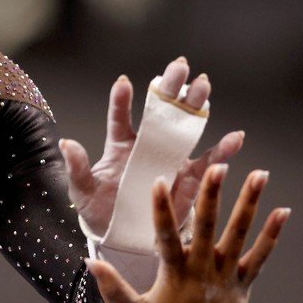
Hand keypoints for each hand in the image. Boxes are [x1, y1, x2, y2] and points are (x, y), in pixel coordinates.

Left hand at [60, 57, 244, 237]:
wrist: (124, 236)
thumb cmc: (100, 210)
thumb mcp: (83, 191)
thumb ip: (78, 168)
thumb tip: (67, 143)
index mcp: (121, 145)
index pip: (120, 117)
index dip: (122, 100)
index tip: (124, 82)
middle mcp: (147, 146)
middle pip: (160, 111)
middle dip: (169, 88)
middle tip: (179, 66)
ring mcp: (170, 158)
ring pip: (186, 127)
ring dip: (195, 106)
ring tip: (203, 86)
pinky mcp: (188, 178)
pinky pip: (209, 162)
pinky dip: (223, 150)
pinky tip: (235, 137)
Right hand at [87, 165, 289, 302]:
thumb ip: (111, 287)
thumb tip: (90, 261)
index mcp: (175, 275)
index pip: (165, 236)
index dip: (162, 209)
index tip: (159, 182)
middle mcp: (203, 271)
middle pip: (208, 227)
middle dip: (213, 195)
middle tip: (219, 166)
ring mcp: (226, 276)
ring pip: (239, 234)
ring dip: (249, 203)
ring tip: (259, 174)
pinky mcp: (243, 284)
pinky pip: (261, 256)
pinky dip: (272, 234)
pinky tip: (283, 211)